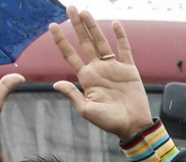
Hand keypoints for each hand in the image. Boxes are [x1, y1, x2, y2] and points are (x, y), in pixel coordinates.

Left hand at [50, 7, 151, 139]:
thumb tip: (56, 83)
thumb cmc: (109, 122)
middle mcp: (98, 70)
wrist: (133, 126)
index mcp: (86, 78)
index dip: (61, 40)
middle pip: (85, 43)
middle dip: (77, 26)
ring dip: (93, 27)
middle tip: (70, 8)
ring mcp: (114, 68)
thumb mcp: (87, 110)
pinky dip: (120, 36)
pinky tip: (115, 24)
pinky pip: (124, 49)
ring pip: (101, 42)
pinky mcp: (129, 70)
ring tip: (85, 11)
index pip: (70, 55)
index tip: (52, 25)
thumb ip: (72, 95)